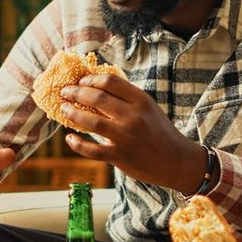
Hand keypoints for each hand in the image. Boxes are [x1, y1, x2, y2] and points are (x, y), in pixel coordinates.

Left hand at [56, 73, 207, 191]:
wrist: (178, 161)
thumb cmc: (160, 132)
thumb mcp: (149, 109)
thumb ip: (127, 99)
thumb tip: (97, 87)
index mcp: (141, 100)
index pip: (110, 82)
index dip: (90, 79)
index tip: (80, 81)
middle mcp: (134, 116)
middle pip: (98, 98)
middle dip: (76, 92)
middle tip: (65, 92)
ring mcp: (126, 137)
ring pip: (92, 122)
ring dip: (73, 113)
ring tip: (64, 110)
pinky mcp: (121, 157)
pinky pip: (92, 150)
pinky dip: (77, 143)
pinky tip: (70, 138)